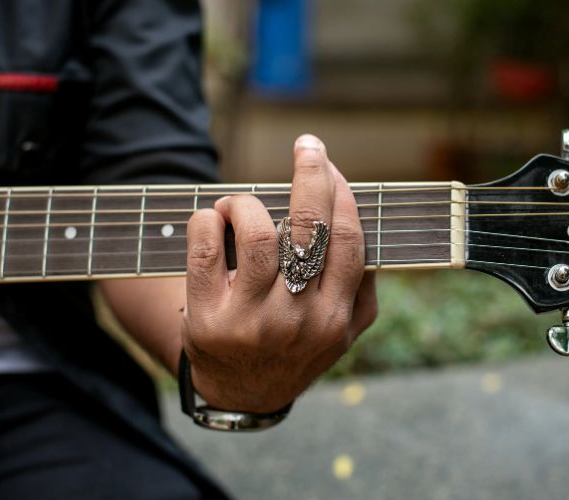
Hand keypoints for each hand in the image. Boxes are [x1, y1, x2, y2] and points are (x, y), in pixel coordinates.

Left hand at [182, 135, 376, 411]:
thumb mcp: (341, 332)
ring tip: (239, 203)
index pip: (347, 240)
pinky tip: (212, 218)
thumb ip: (362, 288)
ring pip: (256, 235)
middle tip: (307, 145)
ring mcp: (253, 321)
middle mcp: (299, 319)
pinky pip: (206, 251)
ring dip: (247, 203)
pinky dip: (208, 220)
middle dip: (311, 174)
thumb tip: (361, 225)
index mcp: (336, 316)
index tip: (331, 165)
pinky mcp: (208, 321)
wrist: (243, 396)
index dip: (340, 193)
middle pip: (310, 229)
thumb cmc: (296, 348)